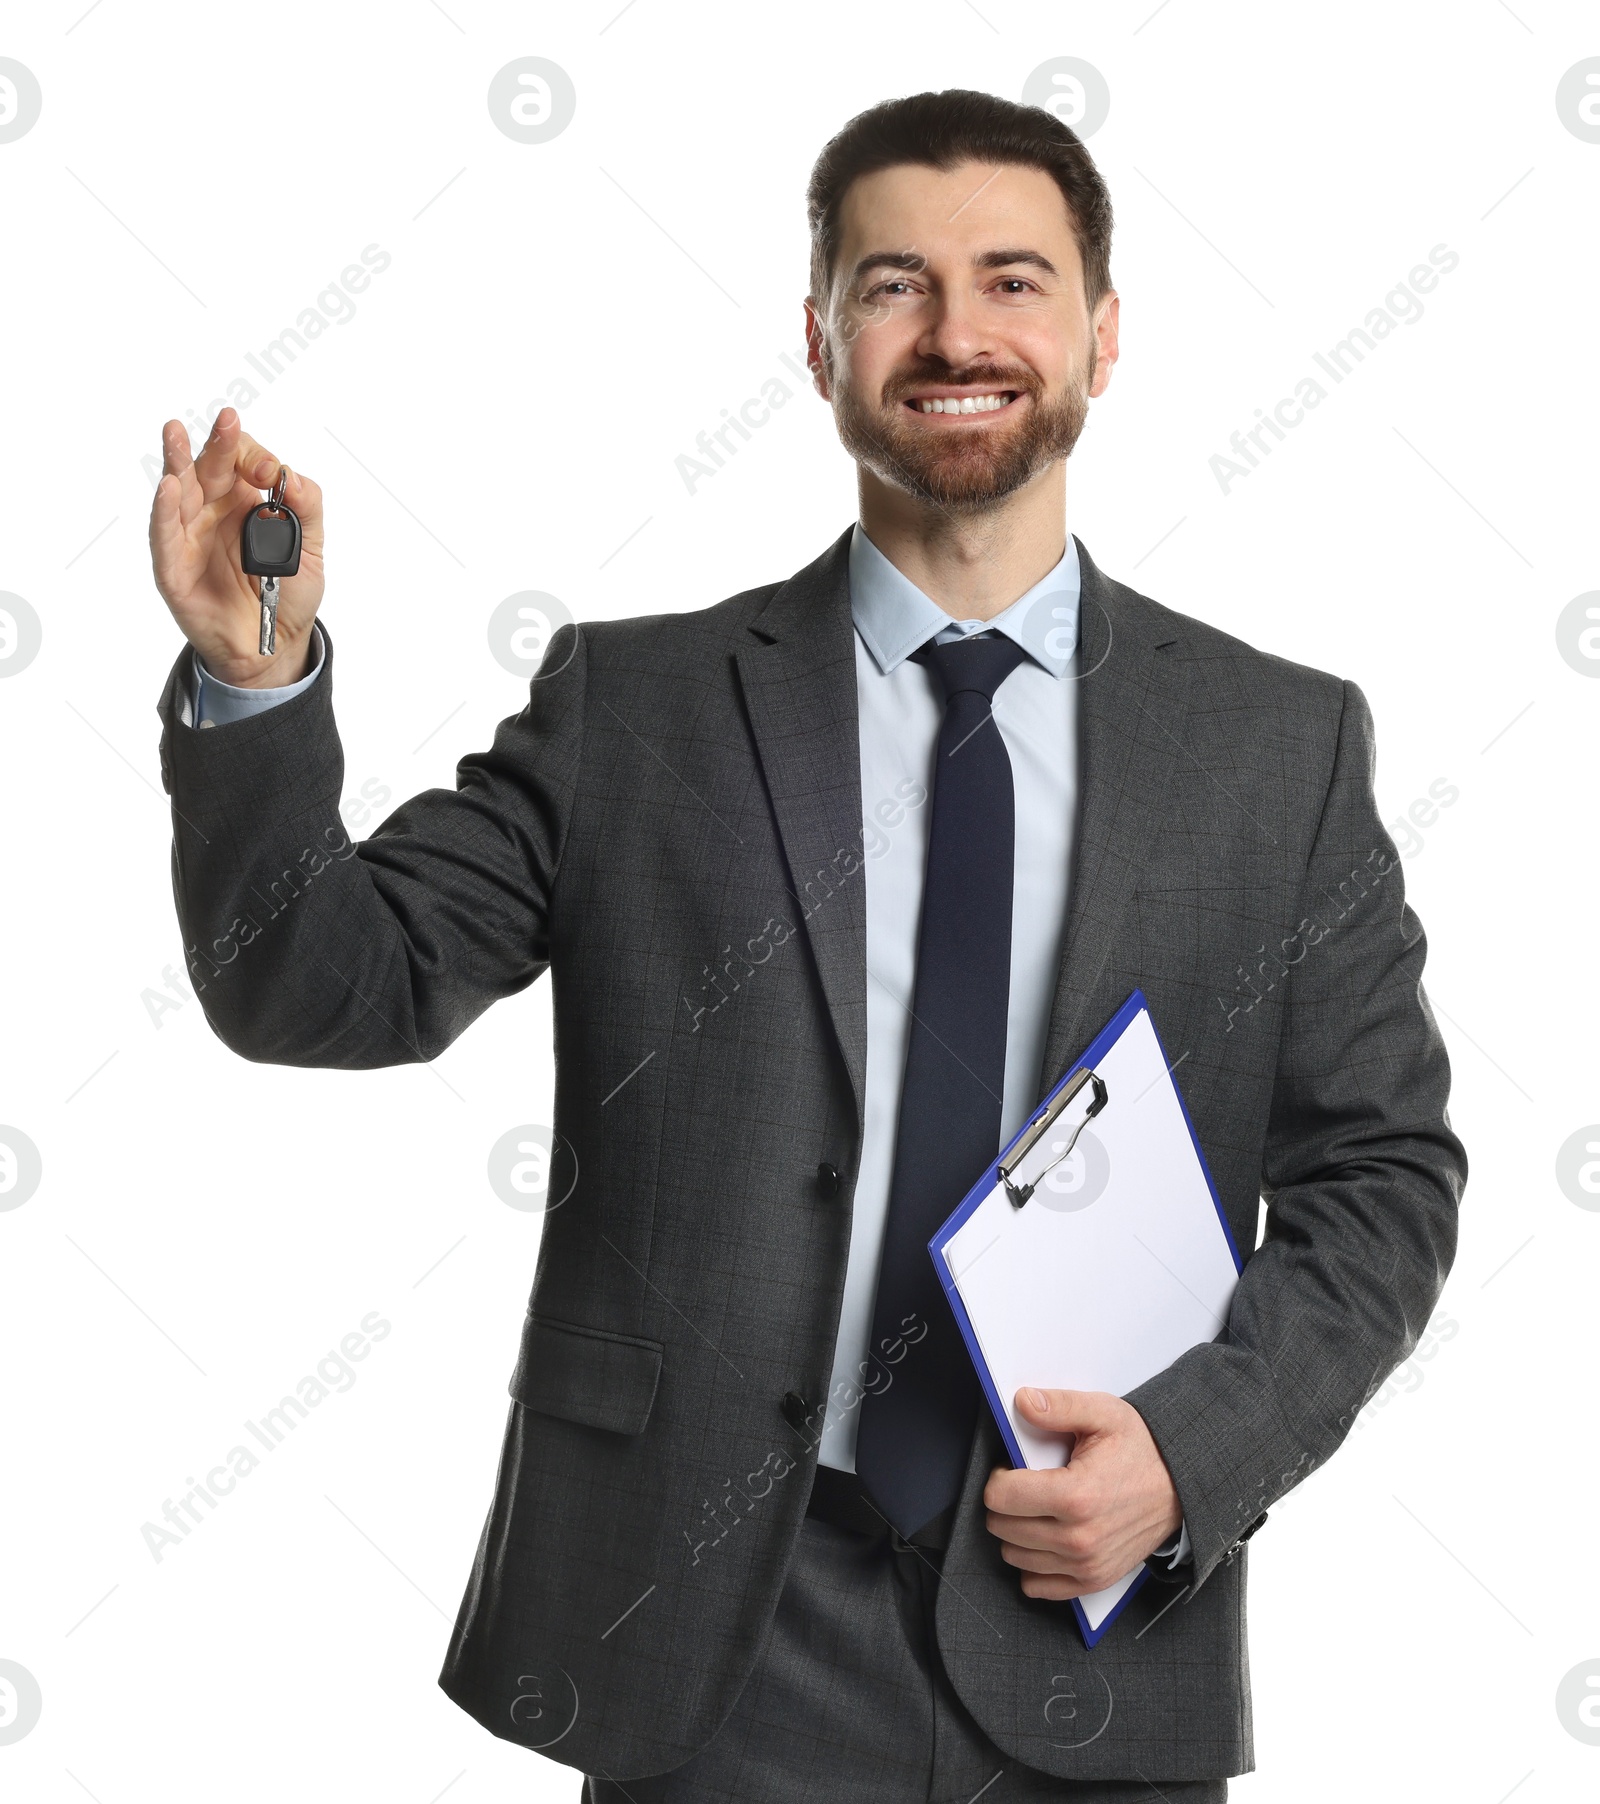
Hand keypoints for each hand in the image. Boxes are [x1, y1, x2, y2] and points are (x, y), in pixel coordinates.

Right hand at [148, 406, 325, 687]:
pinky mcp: (173, 567)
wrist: (273, 647)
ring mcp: (190, 536)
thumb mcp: (311, 552)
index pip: (242, 462)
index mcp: (247, 501)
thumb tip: (293, 478)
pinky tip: (169, 485)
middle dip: (216, 443)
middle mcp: (214, 511)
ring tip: (176, 433)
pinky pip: (165, 535)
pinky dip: (165, 510)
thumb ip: (307, 511)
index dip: (254, 457)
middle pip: (209, 467)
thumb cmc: (288, 596)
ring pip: (179, 491)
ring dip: (177, 461)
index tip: (270, 473)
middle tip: (227, 420)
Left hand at [984, 1387, 1181, 1599]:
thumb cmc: (1141, 1450)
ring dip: (1016, 1532)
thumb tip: (1024, 1402)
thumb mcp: (1103, 1415)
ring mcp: (1086, 1564)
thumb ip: (1060, 1406)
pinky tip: (1044, 1538)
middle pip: (1003, 1528)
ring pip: (1015, 1556)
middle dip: (1005, 1503)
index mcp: (1076, 1495)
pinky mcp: (1093, 1580)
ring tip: (1037, 1509)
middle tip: (1024, 1486)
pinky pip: (1038, 1585)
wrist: (1181, 1487)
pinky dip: (1033, 1564)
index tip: (1010, 1469)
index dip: (998, 1478)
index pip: (1001, 1497)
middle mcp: (1079, 1537)